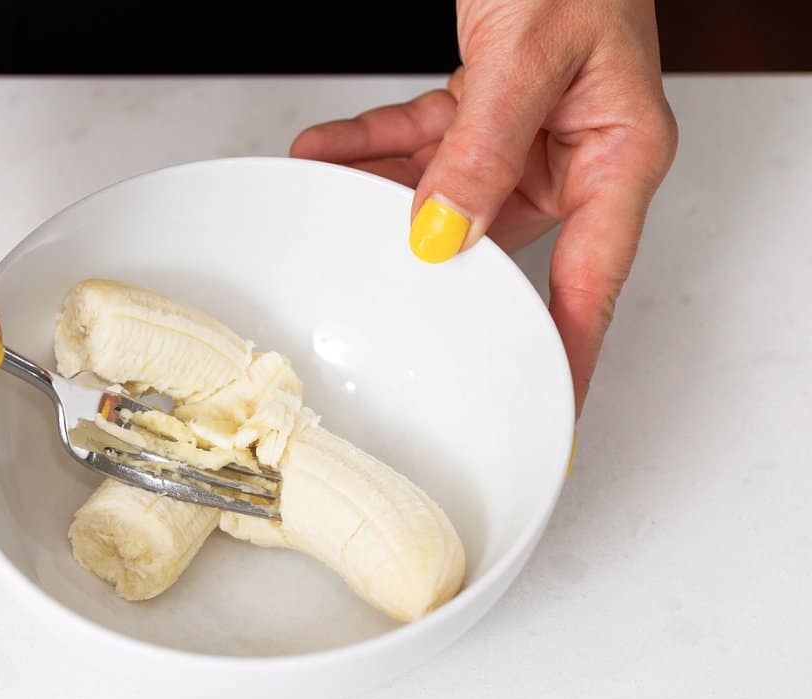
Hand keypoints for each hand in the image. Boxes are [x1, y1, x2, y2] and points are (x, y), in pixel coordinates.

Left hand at [291, 0, 677, 414]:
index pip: (593, 278)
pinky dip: (371, 149)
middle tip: (393, 316)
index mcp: (617, 152)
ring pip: (447, 196)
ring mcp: (525, 134)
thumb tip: (438, 233)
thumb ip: (481, 145)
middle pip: (504, 245)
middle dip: (438, 275)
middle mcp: (572, 151)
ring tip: (330, 215)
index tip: (545, 405)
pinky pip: (420, 143)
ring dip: (384, 204)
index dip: (567, 348)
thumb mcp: (529, 51)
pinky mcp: (483, 107)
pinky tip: (323, 153)